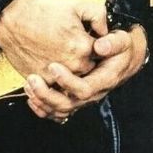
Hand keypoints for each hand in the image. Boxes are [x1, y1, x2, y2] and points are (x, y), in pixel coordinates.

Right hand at [0, 0, 106, 82]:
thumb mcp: (76, 5)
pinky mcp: (42, 81)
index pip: (103, 53)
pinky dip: (56, 81)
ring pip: (73, 79)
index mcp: (84, 47)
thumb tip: (105, 31)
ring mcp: (57, 75)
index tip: (92, 40)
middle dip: (86, 59)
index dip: (99, 45)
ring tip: (64, 56)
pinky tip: (53, 66)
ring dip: (72, 72)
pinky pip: (56, 88)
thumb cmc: (41, 12)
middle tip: (76, 48)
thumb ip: (99, 15)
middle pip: (90, 69)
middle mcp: (73, 65)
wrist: (11, 20)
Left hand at [24, 25, 147, 121]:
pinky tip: (31, 96)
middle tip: (33, 79)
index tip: (53, 66)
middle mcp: (93, 94)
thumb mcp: (123, 41)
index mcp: (104, 81)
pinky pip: (57, 111)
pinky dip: (42, 107)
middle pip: (68, 104)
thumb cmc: (121, 48)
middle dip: (47, 94)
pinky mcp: (74, 98)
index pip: (84, 89)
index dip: (67, 81)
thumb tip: (99, 46)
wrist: (124, 57)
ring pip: (60, 110)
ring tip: (29, 85)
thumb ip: (113, 43)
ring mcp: (83, 99)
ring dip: (42, 101)